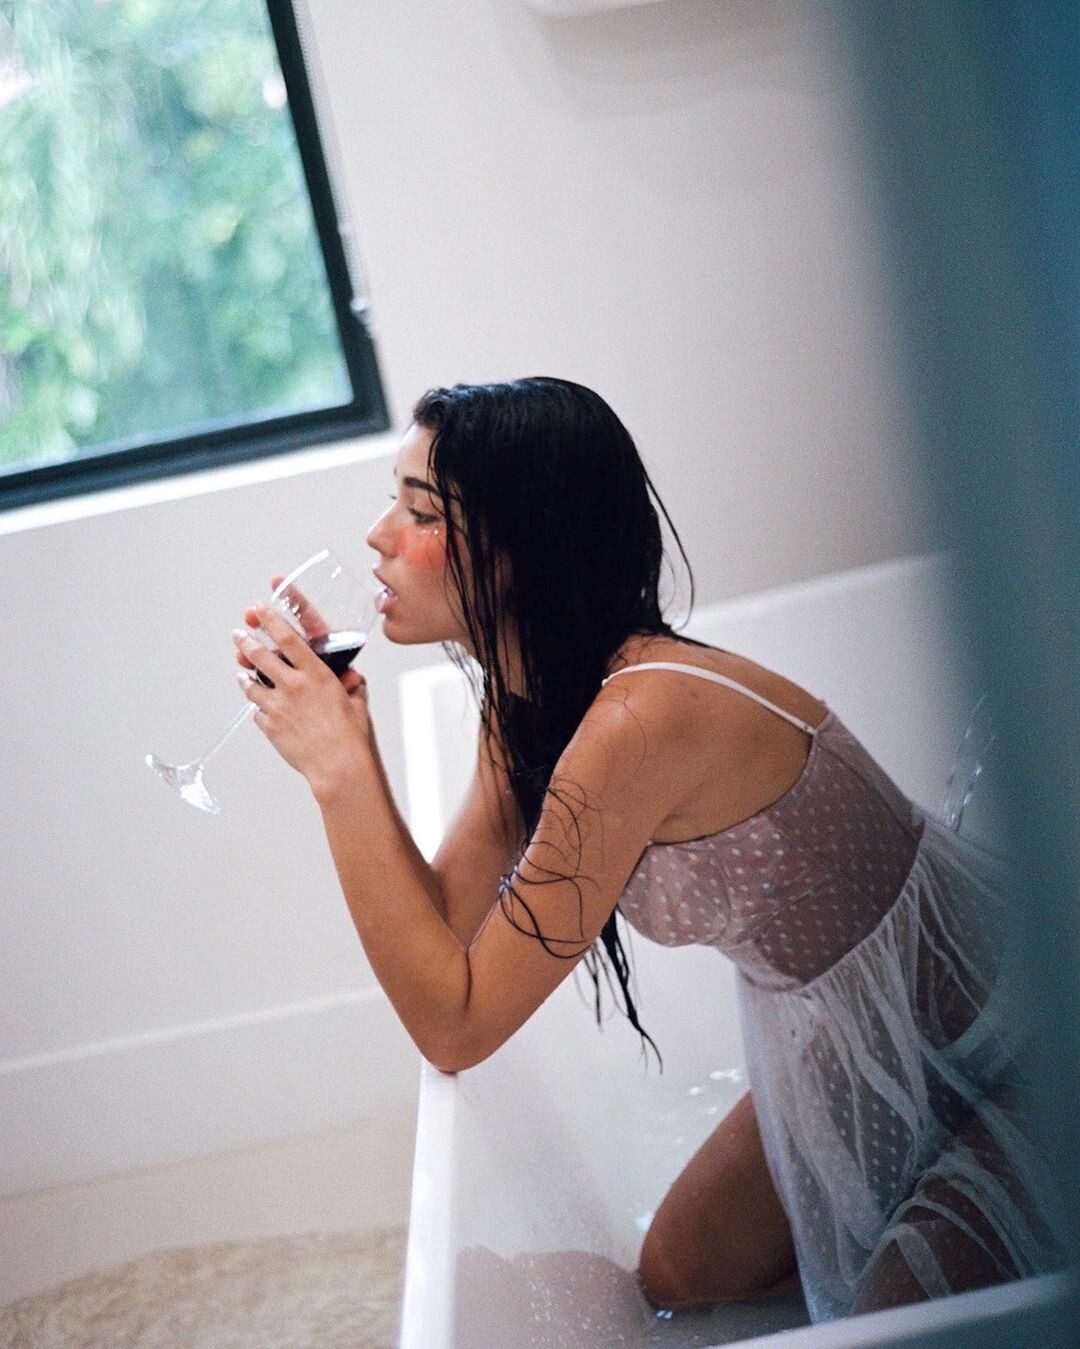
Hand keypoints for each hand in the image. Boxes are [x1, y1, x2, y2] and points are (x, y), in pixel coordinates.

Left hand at [232, 602, 370, 794]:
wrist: (338, 766)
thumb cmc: (351, 737)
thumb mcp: (357, 702)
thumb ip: (352, 686)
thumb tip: (352, 679)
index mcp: (317, 674)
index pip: (287, 638)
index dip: (270, 620)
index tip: (260, 610)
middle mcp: (294, 686)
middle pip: (260, 656)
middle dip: (245, 642)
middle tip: (238, 635)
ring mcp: (278, 706)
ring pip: (251, 684)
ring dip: (245, 676)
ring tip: (241, 672)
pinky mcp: (270, 726)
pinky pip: (257, 712)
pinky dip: (258, 708)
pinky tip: (260, 707)